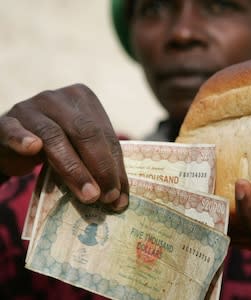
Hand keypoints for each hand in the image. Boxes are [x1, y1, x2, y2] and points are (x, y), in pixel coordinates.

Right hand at [0, 84, 128, 210]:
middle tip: (106, 197)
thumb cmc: (53, 144)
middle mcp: (60, 99)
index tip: (119, 196)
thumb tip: (119, 199)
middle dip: (100, 168)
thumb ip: (99, 166)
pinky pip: (15, 130)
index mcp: (84, 99)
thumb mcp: (78, 150)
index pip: (106, 135)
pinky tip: (32, 148)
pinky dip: (23, 139)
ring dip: (74, 169)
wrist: (10, 140)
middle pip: (86, 132)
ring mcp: (32, 107)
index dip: (115, 167)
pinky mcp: (7, 122)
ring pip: (56, 136)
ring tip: (88, 194)